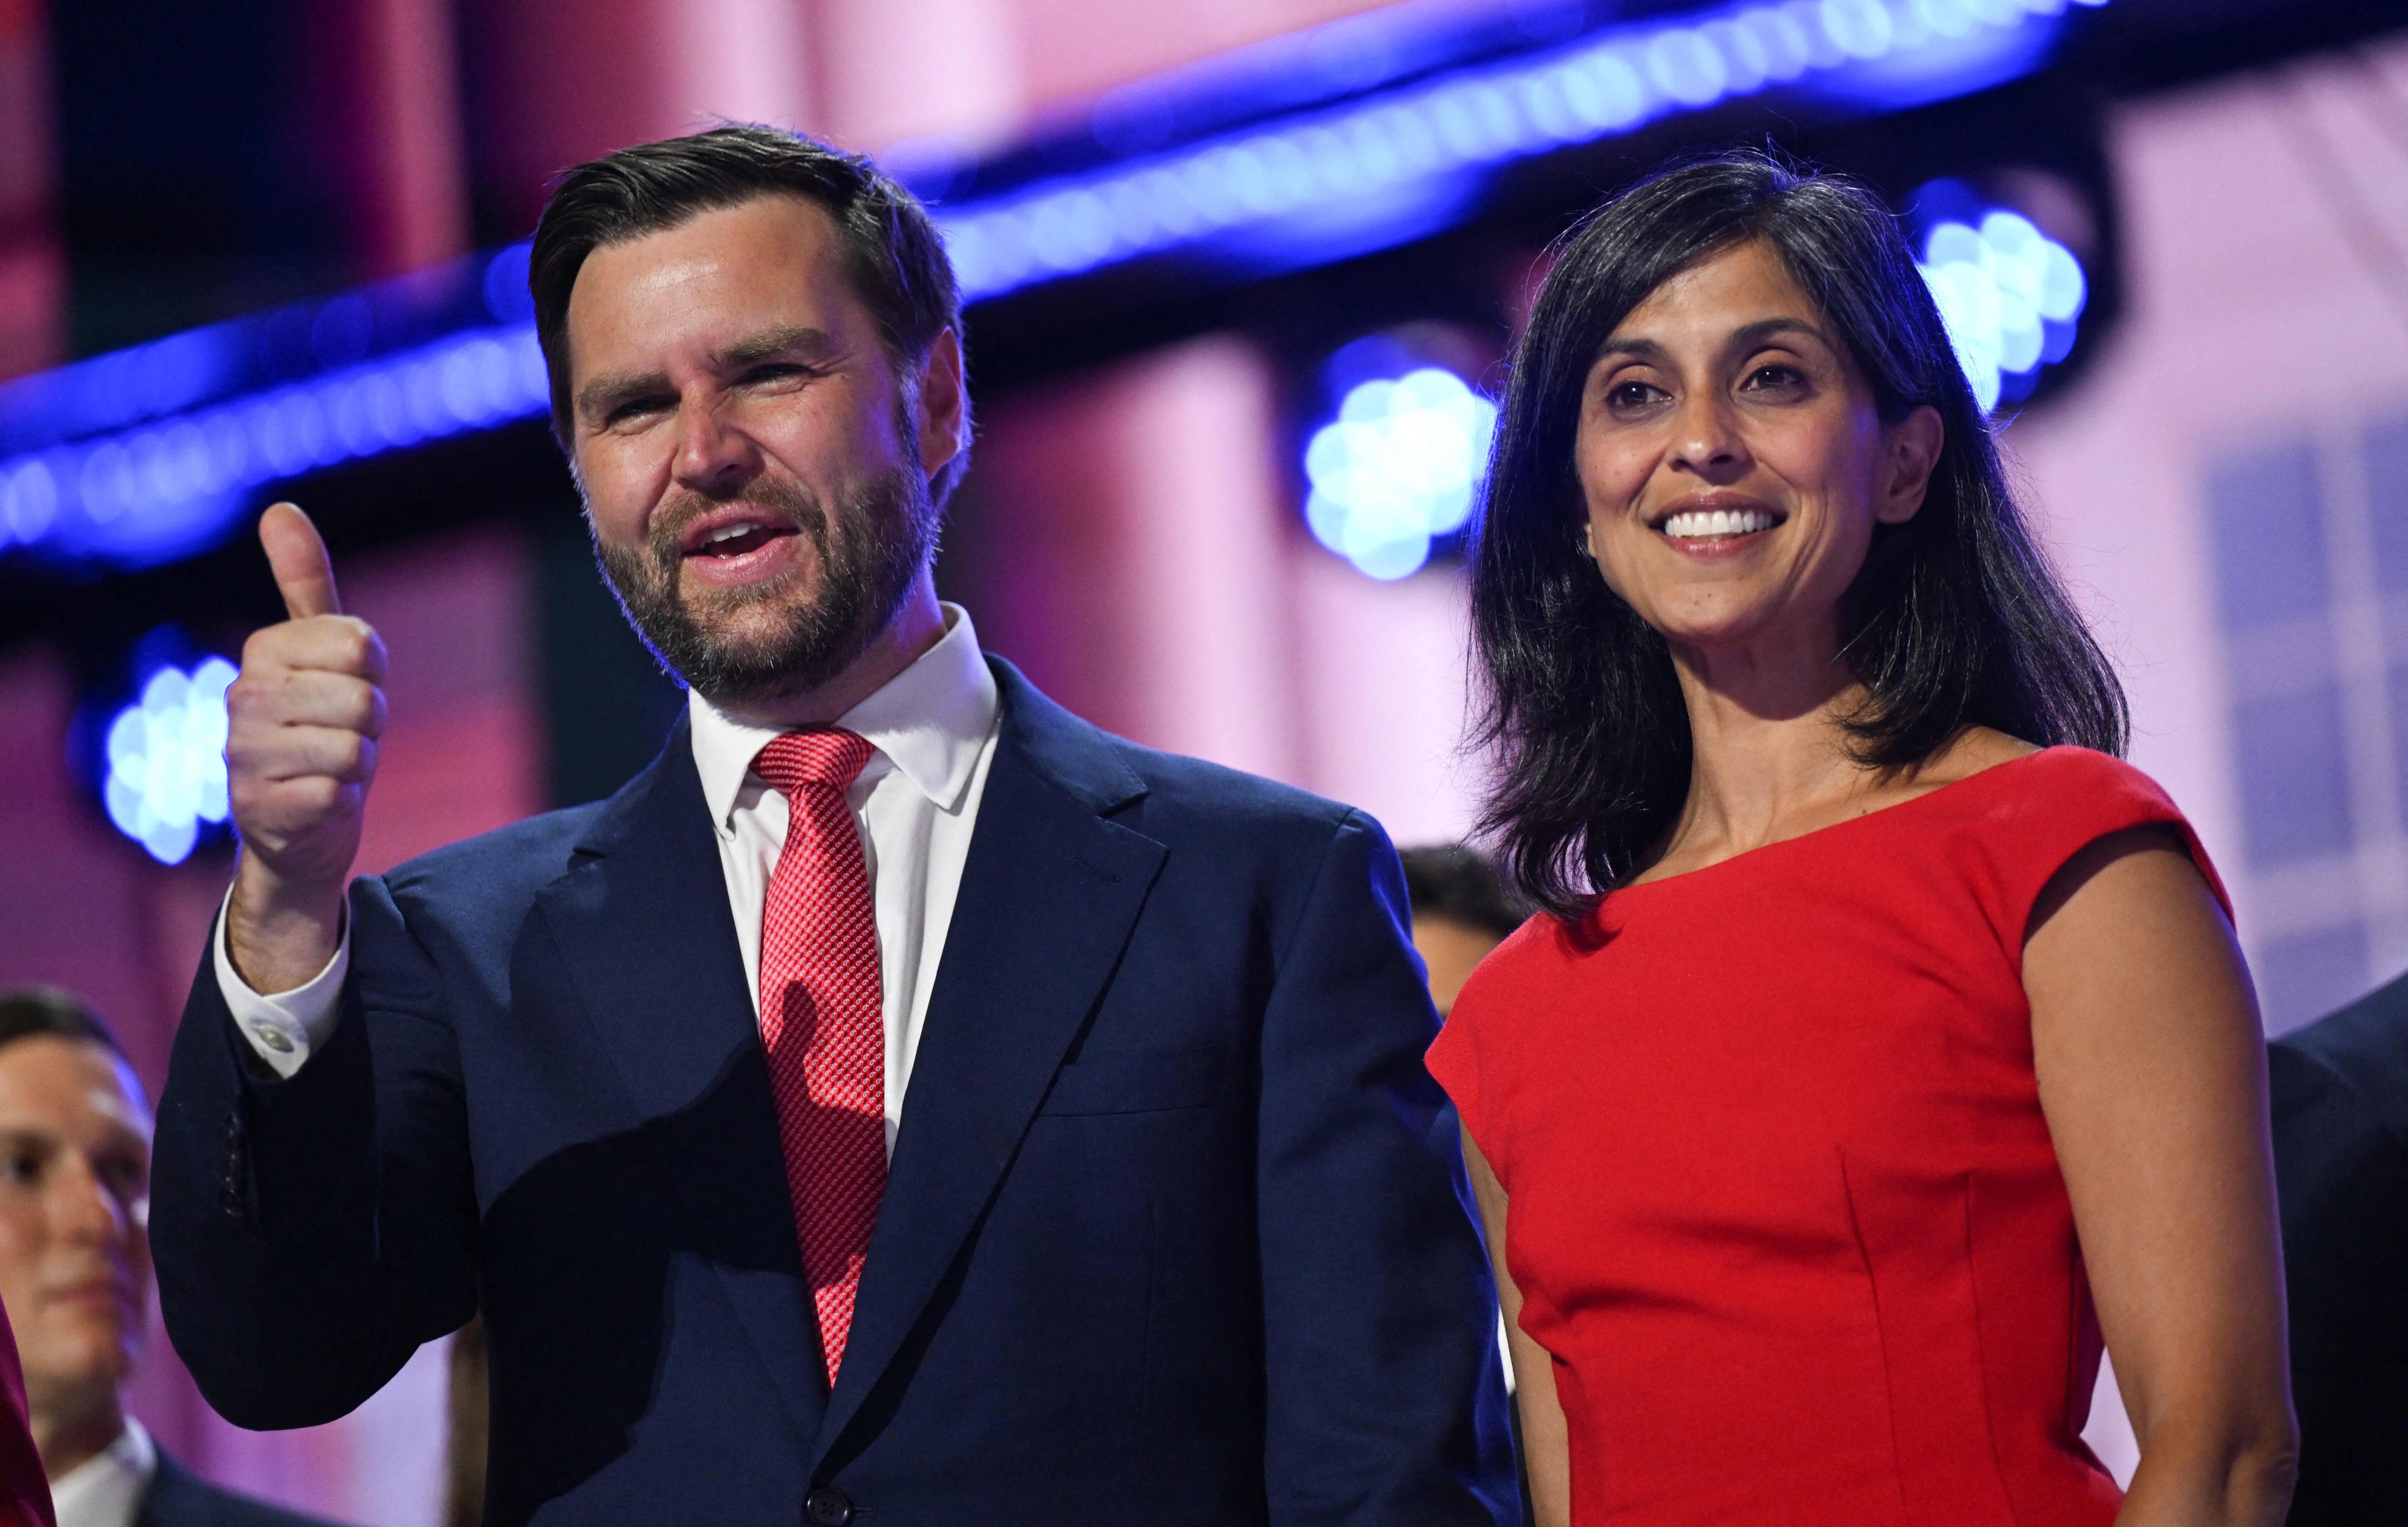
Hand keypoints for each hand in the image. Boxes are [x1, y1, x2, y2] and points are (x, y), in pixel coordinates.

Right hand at [224, 504, 387, 992]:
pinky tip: (316, 800)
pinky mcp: (259, 807)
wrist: (296, 823)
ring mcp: (244, 754)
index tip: (345, 686)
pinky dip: (343, 801)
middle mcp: (243, 696)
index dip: (372, 673)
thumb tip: (279, 507)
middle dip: (369, 722)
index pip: (362, 645)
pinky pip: (339, 794)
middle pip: (365, 698)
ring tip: (328, 766)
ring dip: (358, 764)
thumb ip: (304, 580)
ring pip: (356, 748)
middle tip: (340, 733)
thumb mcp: (317, 649)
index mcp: (263, 650)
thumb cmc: (318, 725)